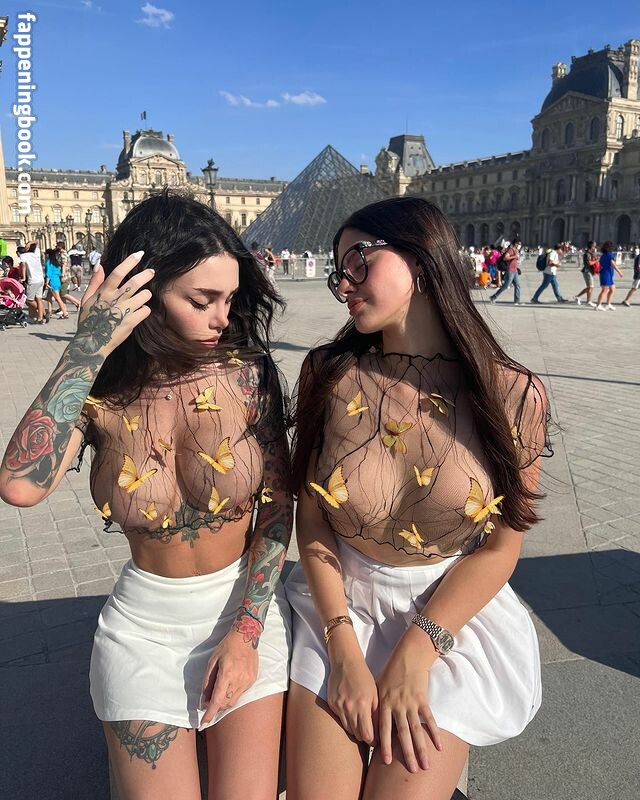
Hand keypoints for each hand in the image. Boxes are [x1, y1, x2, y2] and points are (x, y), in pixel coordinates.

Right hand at [74, 251, 152, 358]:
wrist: (92, 343)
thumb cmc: (89, 320)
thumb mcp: (87, 300)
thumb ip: (94, 282)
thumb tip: (99, 265)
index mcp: (103, 293)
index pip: (118, 272)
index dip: (129, 262)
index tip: (139, 254)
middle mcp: (114, 300)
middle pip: (134, 283)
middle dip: (146, 275)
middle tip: (151, 272)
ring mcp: (124, 311)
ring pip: (143, 296)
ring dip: (146, 294)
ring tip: (145, 295)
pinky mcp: (131, 322)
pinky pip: (145, 310)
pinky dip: (145, 309)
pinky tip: (141, 311)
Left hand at [200, 627, 258, 725]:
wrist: (246, 636)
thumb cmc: (226, 647)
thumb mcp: (212, 662)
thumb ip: (208, 682)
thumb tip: (205, 700)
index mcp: (226, 674)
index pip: (217, 700)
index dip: (210, 713)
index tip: (203, 723)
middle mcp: (239, 679)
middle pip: (225, 703)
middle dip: (216, 706)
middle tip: (209, 701)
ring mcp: (247, 680)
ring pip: (234, 701)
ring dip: (224, 701)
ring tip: (220, 691)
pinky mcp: (253, 680)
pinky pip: (241, 693)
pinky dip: (233, 693)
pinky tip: (232, 682)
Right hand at [327, 633, 377, 743]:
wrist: (345, 662)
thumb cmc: (363, 677)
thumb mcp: (375, 694)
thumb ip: (377, 714)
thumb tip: (380, 732)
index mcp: (363, 705)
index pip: (367, 735)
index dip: (373, 741)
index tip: (377, 739)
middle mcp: (349, 708)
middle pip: (357, 735)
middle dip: (365, 736)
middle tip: (370, 732)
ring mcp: (339, 707)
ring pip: (348, 729)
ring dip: (356, 730)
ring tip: (361, 724)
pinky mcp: (332, 704)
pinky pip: (340, 720)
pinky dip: (347, 720)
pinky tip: (351, 713)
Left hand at [376, 629, 441, 772]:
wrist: (409, 656)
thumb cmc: (391, 670)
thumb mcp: (378, 685)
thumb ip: (376, 703)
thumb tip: (371, 720)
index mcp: (384, 703)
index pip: (384, 729)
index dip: (384, 746)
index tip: (385, 761)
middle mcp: (397, 706)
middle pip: (403, 734)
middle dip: (407, 754)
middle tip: (411, 770)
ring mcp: (411, 703)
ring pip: (417, 730)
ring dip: (421, 749)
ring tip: (425, 765)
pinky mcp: (423, 699)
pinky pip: (430, 719)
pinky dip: (435, 733)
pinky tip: (439, 747)